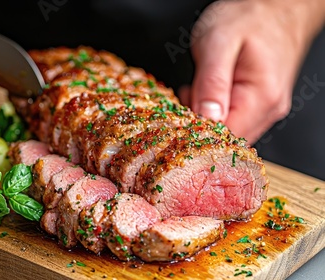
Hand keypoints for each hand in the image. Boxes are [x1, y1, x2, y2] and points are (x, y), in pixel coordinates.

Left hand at [179, 0, 324, 142]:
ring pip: (227, 132)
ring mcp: (266, 110)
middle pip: (226, 139)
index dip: (197, 132)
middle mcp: (268, 110)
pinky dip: (212, 112)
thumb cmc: (249, 18)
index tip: (180, 114)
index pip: (225, 137)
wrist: (276, 6)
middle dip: (198, 125)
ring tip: (196, 89)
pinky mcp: (259, 106)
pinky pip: (231, 121)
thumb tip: (207, 118)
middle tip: (186, 96)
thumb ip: (212, 83)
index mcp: (261, 98)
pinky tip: (204, 92)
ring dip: (203, 118)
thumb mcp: (219, 43)